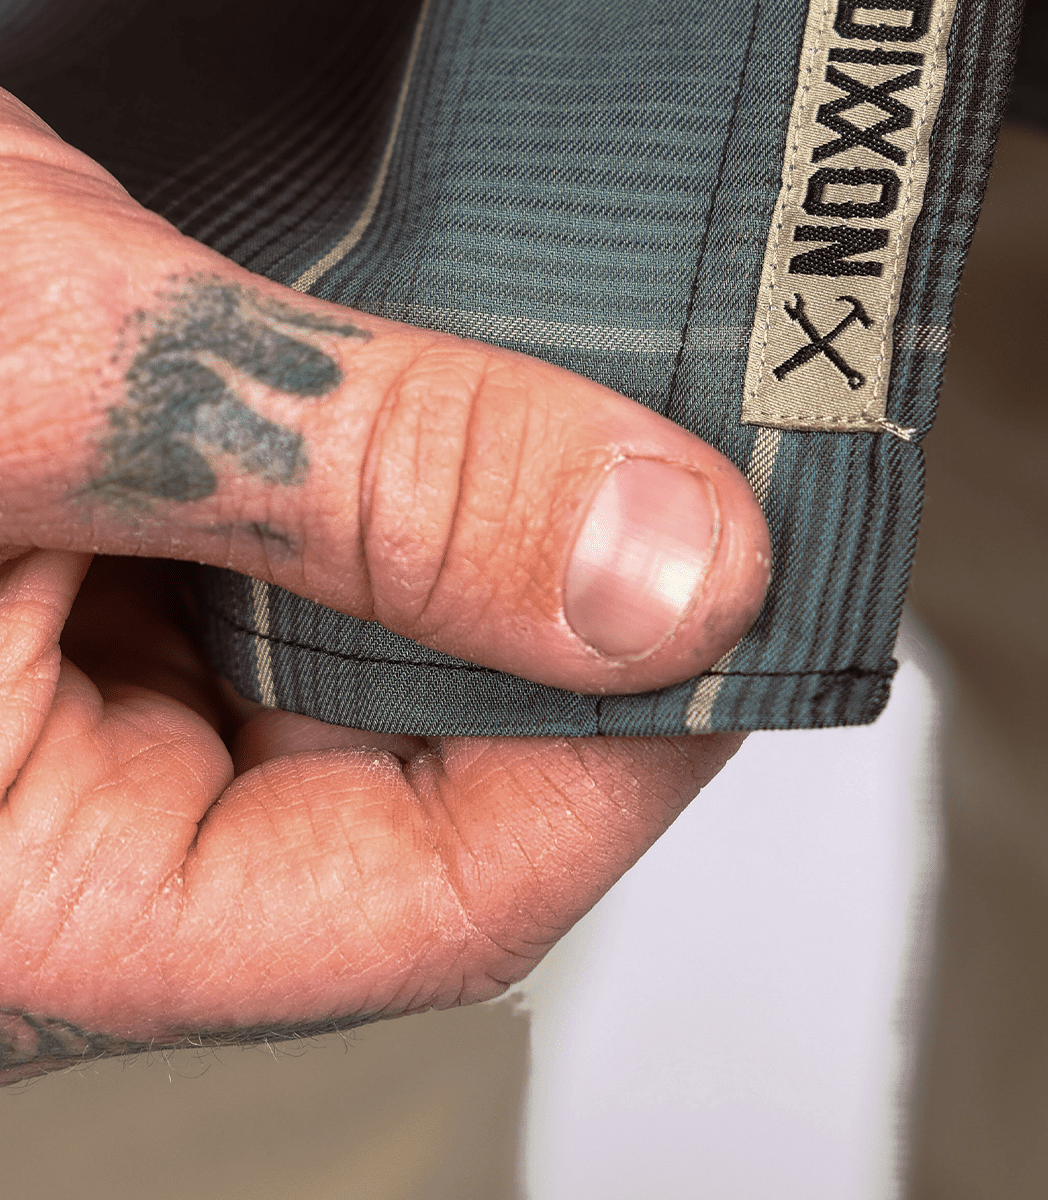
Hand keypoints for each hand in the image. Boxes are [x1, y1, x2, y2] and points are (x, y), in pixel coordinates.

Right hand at [0, 90, 769, 1081]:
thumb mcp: (53, 373)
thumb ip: (367, 475)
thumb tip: (672, 565)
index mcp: (21, 887)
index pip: (433, 893)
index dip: (634, 740)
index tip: (771, 583)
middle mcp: (55, 810)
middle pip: (418, 769)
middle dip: (560, 611)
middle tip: (708, 442)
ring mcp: (74, 680)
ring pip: (368, 646)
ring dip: (477, 518)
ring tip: (578, 373)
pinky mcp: (90, 556)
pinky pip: (296, 545)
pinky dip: (388, 455)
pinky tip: (448, 356)